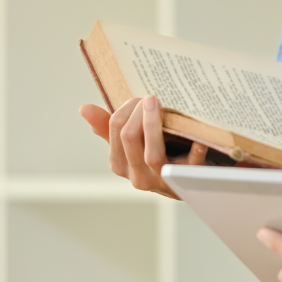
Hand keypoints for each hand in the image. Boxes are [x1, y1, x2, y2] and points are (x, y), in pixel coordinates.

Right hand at [79, 96, 205, 199]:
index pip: (114, 131)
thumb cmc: (157, 157)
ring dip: (153, 125)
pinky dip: (194, 151)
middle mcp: (138, 176)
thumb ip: (108, 128)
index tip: (136, 98)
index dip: (124, 109)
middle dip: (137, 112)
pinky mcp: (187, 180)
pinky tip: (197, 138)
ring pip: (152, 155)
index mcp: (121, 164)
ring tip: (157, 103)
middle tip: (149, 98)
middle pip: (129, 138)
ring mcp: (162, 180)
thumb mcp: (131, 145)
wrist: (190, 184)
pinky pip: (189, 167)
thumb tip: (84, 108)